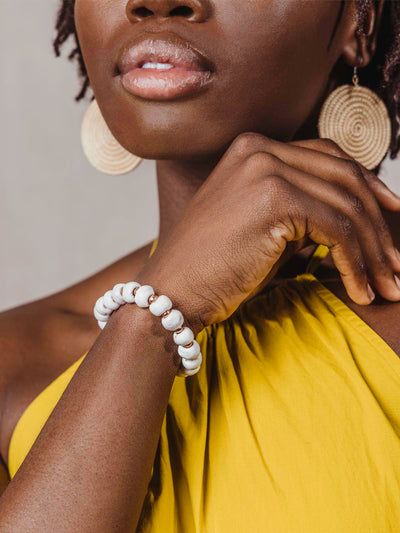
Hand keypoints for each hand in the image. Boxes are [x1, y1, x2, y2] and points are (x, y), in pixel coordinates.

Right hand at [139, 133, 399, 333]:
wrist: (172, 292)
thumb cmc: (214, 268)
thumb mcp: (262, 228)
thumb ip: (301, 212)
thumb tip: (353, 223)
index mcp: (254, 148)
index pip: (329, 158)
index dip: (369, 187)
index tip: (392, 216)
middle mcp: (260, 149)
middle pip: (346, 177)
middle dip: (380, 225)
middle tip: (397, 265)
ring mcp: (265, 168)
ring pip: (347, 205)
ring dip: (374, 251)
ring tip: (386, 286)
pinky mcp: (273, 197)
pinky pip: (336, 228)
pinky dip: (357, 263)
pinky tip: (361, 291)